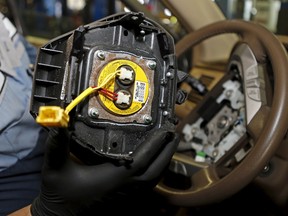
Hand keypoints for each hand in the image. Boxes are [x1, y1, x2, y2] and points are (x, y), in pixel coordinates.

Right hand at [30, 128, 178, 215]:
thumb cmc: (59, 194)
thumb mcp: (55, 167)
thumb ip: (56, 144)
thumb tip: (57, 121)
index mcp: (113, 177)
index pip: (143, 159)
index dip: (156, 144)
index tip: (165, 130)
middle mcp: (125, 187)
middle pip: (156, 170)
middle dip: (168, 151)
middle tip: (173, 134)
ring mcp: (128, 194)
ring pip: (155, 179)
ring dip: (165, 161)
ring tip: (168, 145)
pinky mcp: (126, 197)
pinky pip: (150, 184)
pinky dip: (157, 172)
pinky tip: (156, 164)